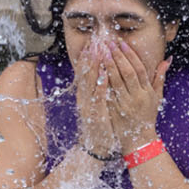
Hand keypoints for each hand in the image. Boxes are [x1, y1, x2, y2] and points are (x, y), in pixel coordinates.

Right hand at [71, 39, 120, 157]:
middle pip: (85, 74)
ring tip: (98, 51)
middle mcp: (84, 98)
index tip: (91, 44)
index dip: (87, 58)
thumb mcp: (97, 106)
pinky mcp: (95, 113)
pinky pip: (98, 96)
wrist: (97, 147)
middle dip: (90, 57)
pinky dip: (100, 84)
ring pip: (89, 81)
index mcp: (85, 95)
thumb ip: (98, 91)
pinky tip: (104, 74)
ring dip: (93, 65)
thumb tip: (101, 76)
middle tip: (94, 41)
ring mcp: (88, 105)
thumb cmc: (100, 125)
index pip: (84, 73)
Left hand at [98, 37, 167, 152]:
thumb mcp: (156, 96)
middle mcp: (137, 97)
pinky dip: (102, 80)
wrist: (139, 138)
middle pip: (128, 73)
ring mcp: (125, 104)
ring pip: (116, 81)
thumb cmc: (148, 114)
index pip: (140, 70)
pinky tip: (96, 69)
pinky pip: (107, 92)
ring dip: (108, 65)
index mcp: (147, 92)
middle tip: (109, 42)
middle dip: (118, 56)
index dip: (131, 56)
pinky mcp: (114, 110)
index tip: (122, 43)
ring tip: (102, 51)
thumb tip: (167, 59)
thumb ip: (159, 77)